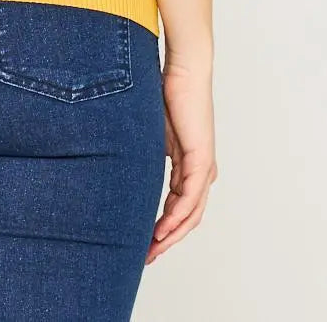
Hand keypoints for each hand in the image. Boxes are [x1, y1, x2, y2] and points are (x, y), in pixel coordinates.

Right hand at [146, 50, 216, 263]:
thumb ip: (146, 151)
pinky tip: (162, 229)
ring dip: (171, 234)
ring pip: (191, 213)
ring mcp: (203, 166)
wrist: (185, 69)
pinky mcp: (201, 159)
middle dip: (167, 239)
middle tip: (147, 256)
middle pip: (188, 216)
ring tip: (152, 249)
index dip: (163, 226)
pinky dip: (177, 217)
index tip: (144, 241)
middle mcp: (201, 169)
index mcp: (189, 163)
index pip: (179, 204)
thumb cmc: (166, 91)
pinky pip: (190, 197)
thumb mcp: (152, 130)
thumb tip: (124, 163)